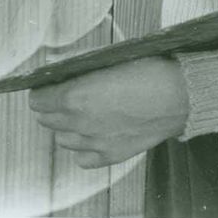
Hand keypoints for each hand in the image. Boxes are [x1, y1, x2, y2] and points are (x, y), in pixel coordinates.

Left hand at [28, 57, 188, 167]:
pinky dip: (82, 148)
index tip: (46, 85)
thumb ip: (79, 65)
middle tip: (61, 96)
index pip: (38, 100)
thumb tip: (56, 67)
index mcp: (76, 96)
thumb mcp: (109, 58)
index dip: (41, 90)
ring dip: (65, 126)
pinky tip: (92, 134)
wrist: (178, 95)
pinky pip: (82, 159)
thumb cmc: (147, 70)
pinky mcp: (111, 156)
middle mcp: (80, 123)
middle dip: (50, 107)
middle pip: (47, 120)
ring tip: (79, 113)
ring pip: (63, 140)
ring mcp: (95, 143)